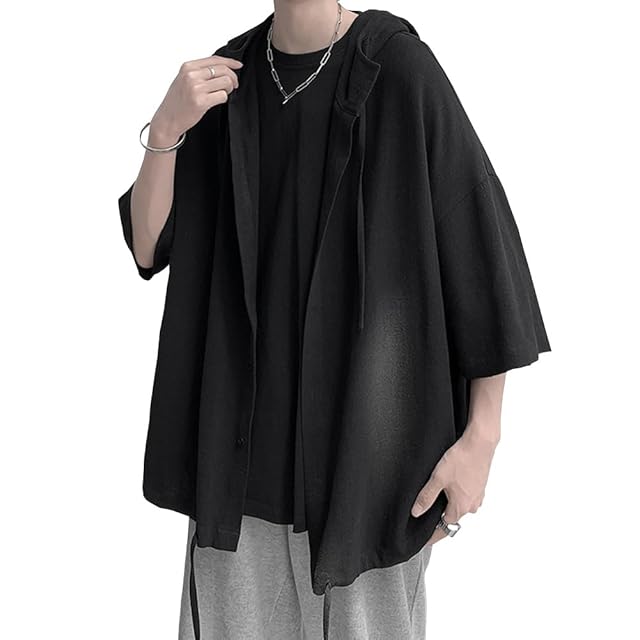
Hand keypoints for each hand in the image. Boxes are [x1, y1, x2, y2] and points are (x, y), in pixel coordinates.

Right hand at [150, 54, 243, 142]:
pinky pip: (223, 96)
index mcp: (188, 67)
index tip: (238, 65)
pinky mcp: (201, 102)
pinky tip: (216, 101)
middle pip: (223, 70)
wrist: (167, 119)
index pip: (215, 59)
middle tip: (233, 86)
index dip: (230, 62)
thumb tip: (221, 68)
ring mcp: (196, 88)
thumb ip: (199, 72)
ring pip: (226, 82)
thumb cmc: (176, 102)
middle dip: (233, 78)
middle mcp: (191, 75)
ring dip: (229, 89)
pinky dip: (224, 99)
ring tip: (222, 94)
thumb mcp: (184, 80)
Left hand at [411, 427, 498, 544]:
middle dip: (440, 517)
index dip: (433, 534)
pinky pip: (466, 497)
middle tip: (425, 514)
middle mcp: (472, 505)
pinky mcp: (480, 486)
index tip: (424, 540)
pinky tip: (450, 485)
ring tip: (436, 495)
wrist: (480, 443)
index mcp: (461, 507)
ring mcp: (478, 496)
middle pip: (452, 517)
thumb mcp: (438, 478)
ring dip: (449, 504)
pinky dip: (457, 495)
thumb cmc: (460, 459)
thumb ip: (426, 497)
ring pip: (460, 506)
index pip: (445, 528)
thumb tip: (416, 512)